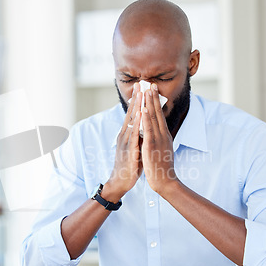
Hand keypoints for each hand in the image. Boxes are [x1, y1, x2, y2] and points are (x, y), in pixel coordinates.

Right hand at [105, 83, 142, 199]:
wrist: (120, 182)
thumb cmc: (129, 166)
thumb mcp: (134, 148)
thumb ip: (138, 137)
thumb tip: (145, 128)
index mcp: (126, 135)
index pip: (132, 115)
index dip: (137, 102)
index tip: (141, 89)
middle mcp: (124, 135)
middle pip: (131, 114)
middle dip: (136, 98)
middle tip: (140, 84)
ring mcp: (125, 142)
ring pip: (132, 121)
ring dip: (136, 107)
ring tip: (141, 94)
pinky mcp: (129, 150)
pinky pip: (133, 134)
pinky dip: (137, 123)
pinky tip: (140, 115)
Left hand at [141, 84, 178, 194]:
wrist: (165, 182)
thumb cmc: (161, 168)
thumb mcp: (161, 150)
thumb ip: (158, 140)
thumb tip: (156, 132)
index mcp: (163, 136)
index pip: (159, 115)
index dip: (155, 102)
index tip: (152, 90)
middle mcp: (162, 135)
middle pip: (157, 113)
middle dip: (153, 98)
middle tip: (150, 83)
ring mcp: (158, 140)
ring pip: (153, 118)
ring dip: (149, 104)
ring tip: (146, 91)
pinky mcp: (152, 147)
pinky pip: (148, 130)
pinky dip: (145, 119)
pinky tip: (142, 110)